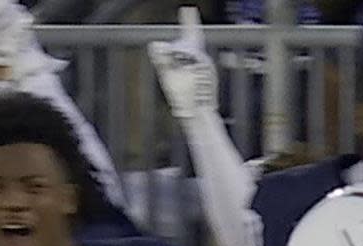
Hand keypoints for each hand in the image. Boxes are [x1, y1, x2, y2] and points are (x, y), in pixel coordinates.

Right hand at [147, 7, 216, 122]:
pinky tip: (184, 79)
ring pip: (193, 58)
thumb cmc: (186, 99)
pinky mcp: (207, 80)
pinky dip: (187, 68)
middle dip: (183, 40)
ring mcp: (207, 71)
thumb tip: (155, 45)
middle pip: (191, 44)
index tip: (189, 8)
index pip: (192, 32)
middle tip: (183, 27)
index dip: (189, 19)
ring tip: (178, 69)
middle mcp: (204, 61)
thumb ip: (163, 60)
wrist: (200, 117)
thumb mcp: (169, 77)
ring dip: (184, 58)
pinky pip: (195, 68)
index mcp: (196, 56)